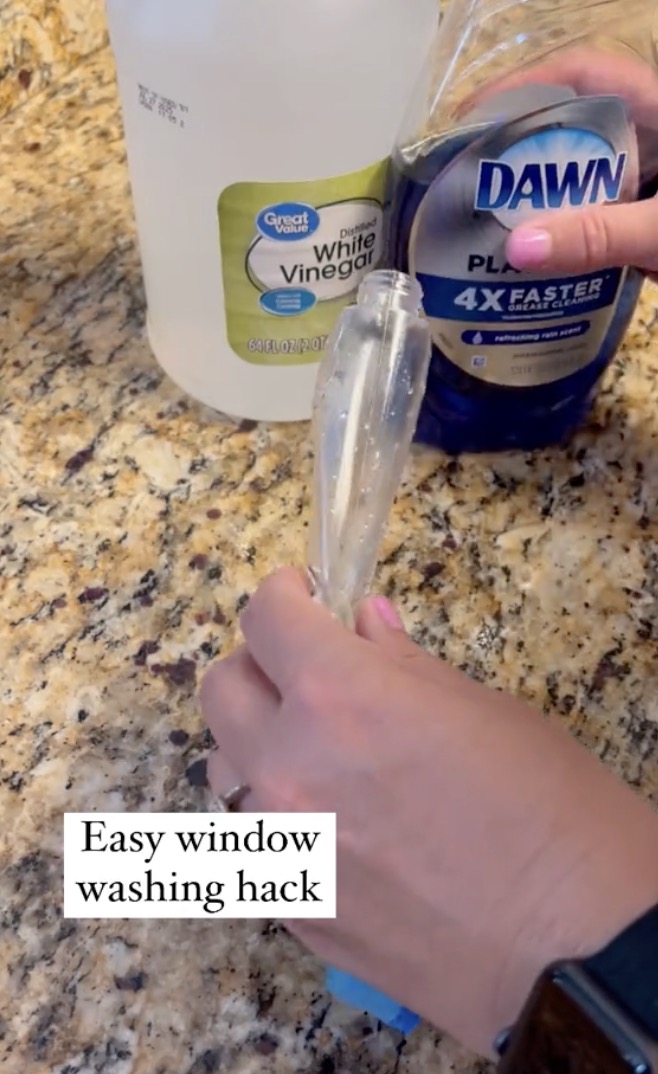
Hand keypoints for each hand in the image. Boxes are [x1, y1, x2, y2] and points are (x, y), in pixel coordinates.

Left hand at [200, 568, 657, 1055]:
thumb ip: (403, 664)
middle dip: (258, 665)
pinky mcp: (291, 911)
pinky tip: (331, 823)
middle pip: (221, 690)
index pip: (266, 620)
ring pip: (223, 768)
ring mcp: (280, 848)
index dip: (281, 595)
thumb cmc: (553, 815)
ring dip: (257, 743)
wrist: (576, 953)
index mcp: (339, 698)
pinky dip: (275, 815)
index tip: (301, 594)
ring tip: (315, 750)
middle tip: (305, 671)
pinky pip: (251, 842)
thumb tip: (363, 623)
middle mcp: (288, 769)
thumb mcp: (486, 713)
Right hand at [472, 46, 657, 275]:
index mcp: (657, 109)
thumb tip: (515, 249)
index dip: (523, 88)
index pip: (579, 75)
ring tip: (490, 227)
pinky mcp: (649, 222)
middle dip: (520, 153)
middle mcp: (651, 139)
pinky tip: (536, 264)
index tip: (472, 120)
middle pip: (571, 129)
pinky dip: (567, 236)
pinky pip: (599, 219)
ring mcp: (652, 182)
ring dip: (540, 200)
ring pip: (582, 179)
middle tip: (468, 184)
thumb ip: (599, 236)